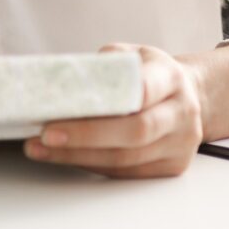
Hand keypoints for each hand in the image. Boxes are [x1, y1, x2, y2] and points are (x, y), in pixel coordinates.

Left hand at [25, 43, 203, 177]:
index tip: (65, 106)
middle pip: (135, 131)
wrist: (187, 96)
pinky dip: (91, 165)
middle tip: (47, 134)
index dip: (105, 102)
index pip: (143, 90)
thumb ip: (103, 66)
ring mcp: (181, 143)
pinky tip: (65, 157)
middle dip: (86, 136)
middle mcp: (182, 111)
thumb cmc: (149, 74)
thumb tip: (59, 83)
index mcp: (170, 77)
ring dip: (79, 156)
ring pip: (127, 159)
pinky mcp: (172, 167)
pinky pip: (126, 173)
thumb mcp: (131, 55)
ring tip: (42, 149)